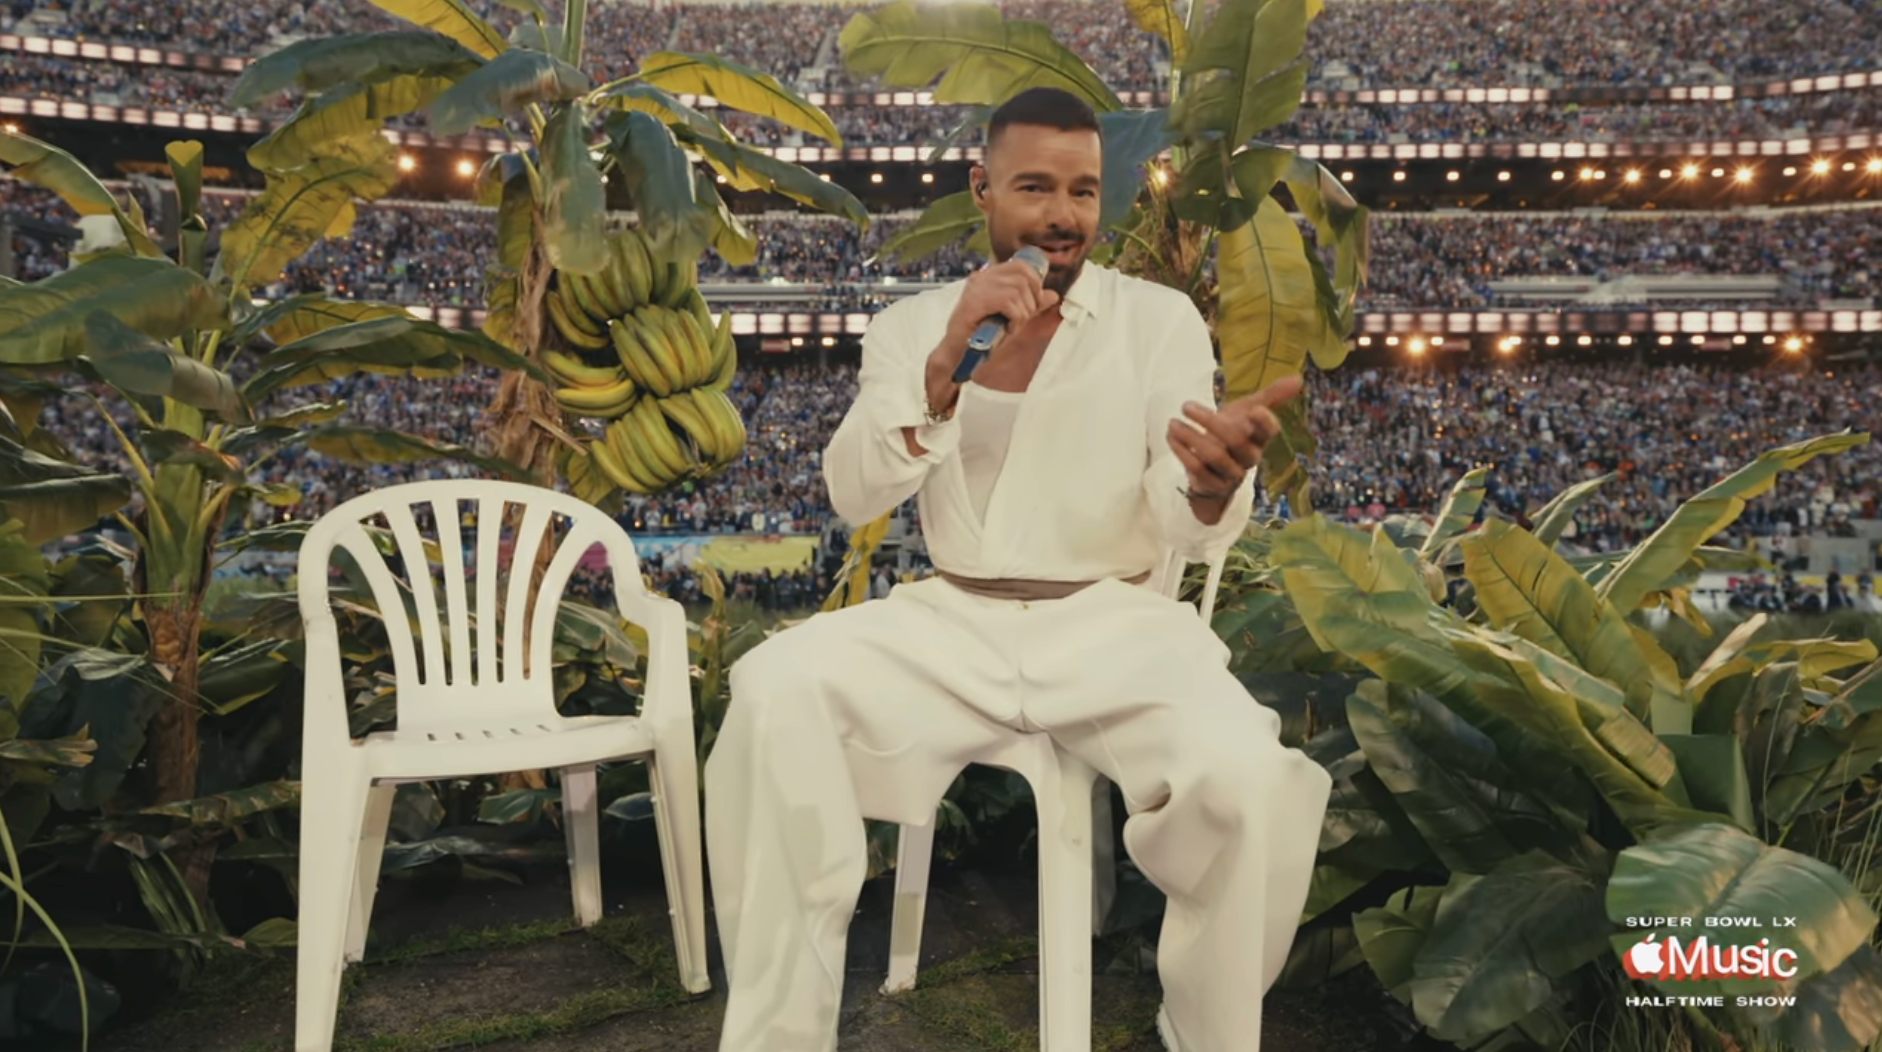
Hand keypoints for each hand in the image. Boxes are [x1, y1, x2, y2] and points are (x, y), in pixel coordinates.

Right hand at [943, 255, 1060, 346]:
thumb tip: (1053, 295)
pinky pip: (1008, 303)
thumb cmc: (981, 335)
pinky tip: (1007, 329)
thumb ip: (1030, 304)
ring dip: (1022, 314)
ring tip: (1011, 327)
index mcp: (989, 276)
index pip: (1021, 265)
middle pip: (1023, 277)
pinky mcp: (974, 302)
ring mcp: (976, 288)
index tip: (1033, 304)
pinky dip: (1014, 320)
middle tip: (1021, 319)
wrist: (957, 354)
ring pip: (1017, 291)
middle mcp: (981, 277)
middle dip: (1030, 301)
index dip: (1035, 283)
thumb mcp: (1012, 316)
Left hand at [1166, 374, 1303, 500]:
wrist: (1213, 466)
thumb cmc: (1234, 432)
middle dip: (1210, 421)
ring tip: (1173, 422)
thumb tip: (1298, 378)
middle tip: (1186, 406)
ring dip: (1191, 437)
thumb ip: (1271, 395)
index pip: (1270, 431)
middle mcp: (1249, 457)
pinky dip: (1182, 452)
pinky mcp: (1213, 485)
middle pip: (1236, 440)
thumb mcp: (1248, 410)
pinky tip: (1171, 437)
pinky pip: (1198, 470)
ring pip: (1214, 456)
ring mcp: (1231, 473)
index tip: (1254, 409)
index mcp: (1259, 437)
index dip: (1264, 422)